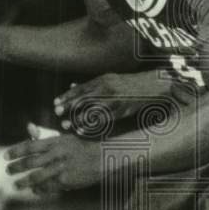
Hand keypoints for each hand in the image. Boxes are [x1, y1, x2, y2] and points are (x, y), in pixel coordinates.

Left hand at [5, 133, 102, 192]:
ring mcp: (61, 168)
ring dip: (23, 182)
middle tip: (8, 171)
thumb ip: (45, 135)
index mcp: (56, 142)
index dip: (16, 151)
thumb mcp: (63, 138)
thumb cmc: (80, 147)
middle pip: (30, 162)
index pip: (31, 146)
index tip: (6, 156)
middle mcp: (57, 154)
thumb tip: (29, 127)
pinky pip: (47, 187)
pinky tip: (34, 190)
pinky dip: (39, 189)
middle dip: (16, 168)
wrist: (102, 158)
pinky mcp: (66, 181)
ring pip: (36, 177)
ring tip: (16, 185)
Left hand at [54, 70, 172, 133]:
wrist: (152, 86)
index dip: (67, 96)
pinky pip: (103, 120)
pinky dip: (91, 125)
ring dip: (78, 118)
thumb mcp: (110, 79)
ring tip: (66, 124)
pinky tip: (82, 130)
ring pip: (92, 110)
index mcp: (103, 80)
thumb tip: (72, 86)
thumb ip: (91, 84)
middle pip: (84, 98)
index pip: (81, 88)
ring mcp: (115, 100)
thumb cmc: (129, 84)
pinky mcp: (122, 110)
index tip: (56, 103)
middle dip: (69, 106)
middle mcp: (107, 88)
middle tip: (57, 113)